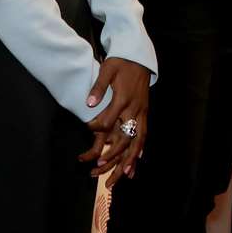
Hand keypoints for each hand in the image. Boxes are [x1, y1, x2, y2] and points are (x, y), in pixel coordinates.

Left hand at [78, 57, 150, 186]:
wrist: (139, 57)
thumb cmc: (121, 63)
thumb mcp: (107, 70)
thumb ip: (98, 88)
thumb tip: (89, 103)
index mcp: (123, 99)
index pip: (108, 121)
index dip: (96, 127)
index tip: (87, 128)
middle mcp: (134, 109)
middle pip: (126, 138)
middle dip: (113, 156)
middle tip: (99, 168)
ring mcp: (142, 112)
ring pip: (138, 141)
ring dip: (130, 159)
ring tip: (123, 176)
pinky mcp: (145, 112)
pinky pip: (144, 135)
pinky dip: (140, 149)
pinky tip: (136, 161)